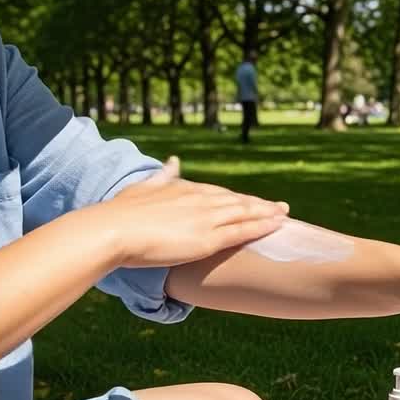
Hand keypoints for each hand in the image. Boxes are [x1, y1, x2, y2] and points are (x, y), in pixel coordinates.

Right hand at [96, 156, 287, 268]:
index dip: (239, 198)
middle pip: (238, 202)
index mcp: (185, 189)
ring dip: (267, 214)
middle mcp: (200, 200)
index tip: (253, 201)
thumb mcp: (143, 187)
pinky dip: (261, 227)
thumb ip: (162, 176)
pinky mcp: (208, 238)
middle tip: (281, 207)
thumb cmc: (120, 212)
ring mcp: (206, 218)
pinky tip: (276, 226)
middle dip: (260, 205)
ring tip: (285, 215)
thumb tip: (173, 161)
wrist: (114, 229)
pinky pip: (242, 231)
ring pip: (245, 214)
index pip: (220, 194)